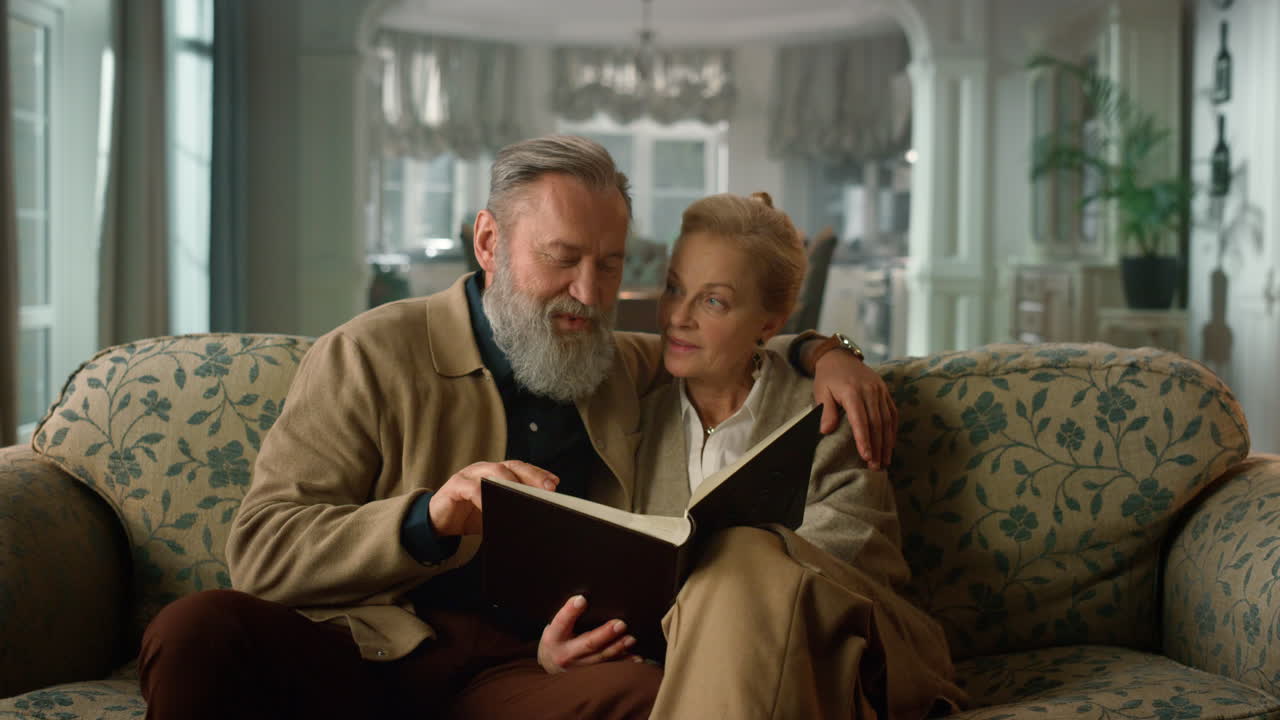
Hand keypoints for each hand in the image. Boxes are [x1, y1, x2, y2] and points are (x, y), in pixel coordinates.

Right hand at [428, 460, 558, 536]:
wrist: (438, 523)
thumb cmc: (469, 516)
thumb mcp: (494, 513)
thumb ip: (511, 510)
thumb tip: (537, 518)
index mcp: (497, 474)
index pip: (521, 469)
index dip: (538, 474)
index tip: (555, 484)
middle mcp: (484, 470)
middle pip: (511, 467)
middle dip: (532, 476)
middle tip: (547, 490)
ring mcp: (469, 475)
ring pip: (493, 472)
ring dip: (511, 483)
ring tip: (525, 495)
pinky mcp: (455, 486)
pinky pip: (471, 488)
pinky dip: (483, 496)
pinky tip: (492, 505)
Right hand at [538, 595, 635, 673]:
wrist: (550, 663)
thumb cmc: (557, 637)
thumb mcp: (555, 625)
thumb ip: (568, 615)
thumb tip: (585, 597)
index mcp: (554, 637)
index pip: (561, 622)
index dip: (571, 611)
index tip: (582, 599)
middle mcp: (567, 654)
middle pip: (588, 644)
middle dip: (605, 634)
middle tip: (620, 624)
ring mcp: (579, 666)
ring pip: (601, 657)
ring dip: (618, 648)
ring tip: (631, 639)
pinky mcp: (590, 673)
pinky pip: (609, 667)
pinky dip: (623, 662)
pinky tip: (636, 657)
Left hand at [812, 349, 897, 469]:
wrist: (840, 357)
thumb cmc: (828, 378)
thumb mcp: (821, 392)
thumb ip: (826, 411)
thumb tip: (826, 431)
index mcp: (852, 391)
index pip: (860, 420)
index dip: (864, 439)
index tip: (866, 456)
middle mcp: (869, 391)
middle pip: (876, 423)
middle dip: (877, 447)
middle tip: (875, 466)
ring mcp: (880, 391)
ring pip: (886, 420)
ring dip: (886, 442)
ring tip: (884, 461)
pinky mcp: (885, 391)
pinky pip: (892, 413)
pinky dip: (892, 430)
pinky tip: (890, 445)